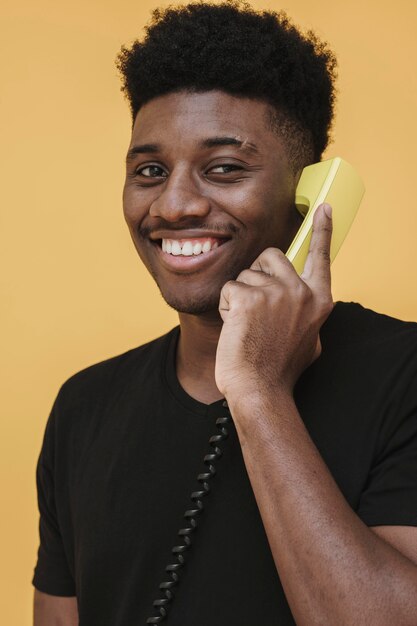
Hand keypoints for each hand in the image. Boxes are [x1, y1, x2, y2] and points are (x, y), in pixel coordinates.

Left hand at [215, 203, 333, 402]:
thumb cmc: (279, 368)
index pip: (320, 257)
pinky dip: (225, 307)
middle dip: (257, 273)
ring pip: (246, 274)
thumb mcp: (309, 338)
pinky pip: (229, 288)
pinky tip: (235, 328)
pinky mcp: (249, 297)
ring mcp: (276, 293)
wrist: (260, 389)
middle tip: (255, 306)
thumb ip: (308, 312)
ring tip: (247, 326)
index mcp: (319, 300)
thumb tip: (308, 297)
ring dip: (240, 296)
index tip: (323, 207)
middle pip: (271, 256)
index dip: (322, 231)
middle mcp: (302, 291)